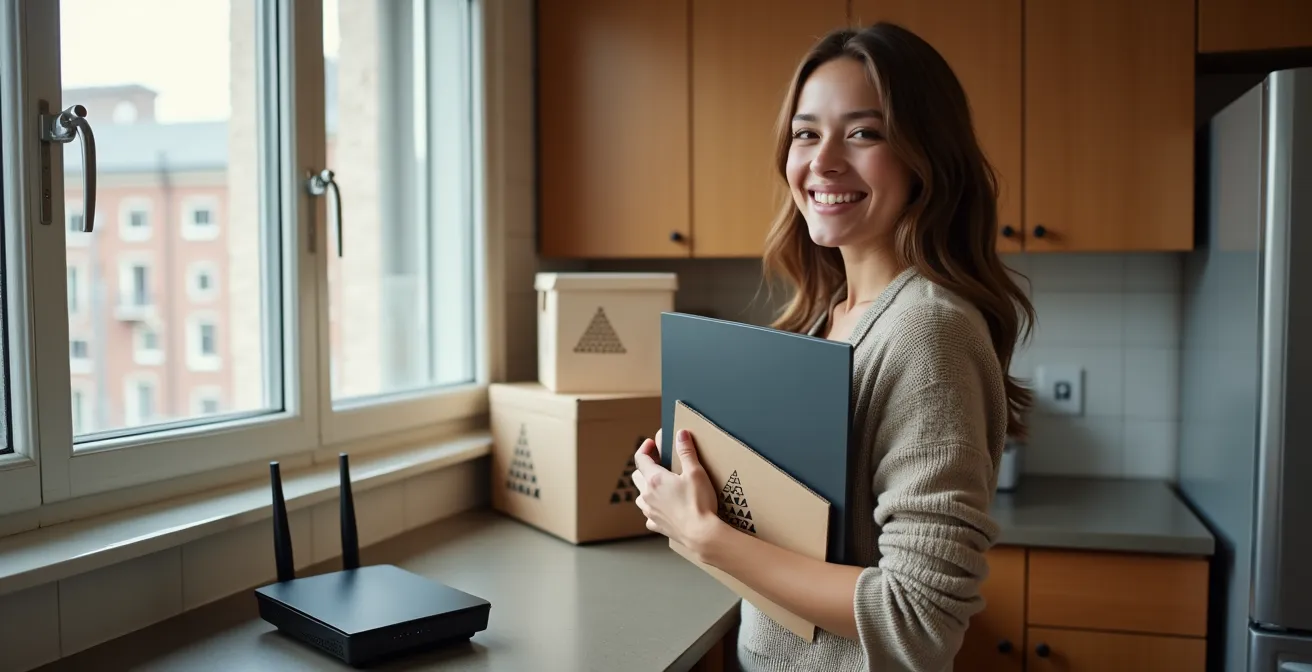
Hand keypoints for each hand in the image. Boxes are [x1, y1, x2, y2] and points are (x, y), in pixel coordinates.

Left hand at [632, 429, 721, 553]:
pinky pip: (649, 515)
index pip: (641, 458)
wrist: (700, 534)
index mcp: (654, 479)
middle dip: (645, 467)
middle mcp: (647, 495)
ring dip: (646, 488)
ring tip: (660, 485)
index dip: (645, 448)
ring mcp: (650, 512)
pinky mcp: (656, 525)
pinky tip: (664, 508)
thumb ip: (686, 452)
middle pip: (636, 476)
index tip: (651, 443)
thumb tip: (681, 434)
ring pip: (640, 496)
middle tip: (657, 462)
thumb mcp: (695, 472)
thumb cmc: (698, 503)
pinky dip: (653, 508)